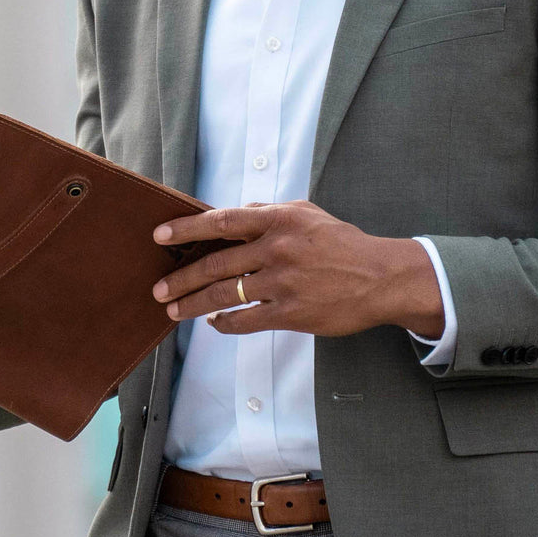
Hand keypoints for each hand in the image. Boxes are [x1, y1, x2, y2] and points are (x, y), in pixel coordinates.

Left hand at [151, 201, 444, 337]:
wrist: (379, 277)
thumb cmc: (341, 242)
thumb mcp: (306, 213)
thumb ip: (269, 212)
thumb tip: (233, 214)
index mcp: (278, 220)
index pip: (222, 221)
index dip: (187, 228)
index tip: (160, 235)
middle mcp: (276, 249)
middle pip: (216, 263)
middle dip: (182, 278)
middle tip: (158, 288)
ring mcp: (282, 283)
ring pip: (225, 295)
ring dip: (194, 304)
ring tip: (173, 310)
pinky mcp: (291, 313)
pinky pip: (247, 321)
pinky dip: (226, 324)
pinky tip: (213, 324)